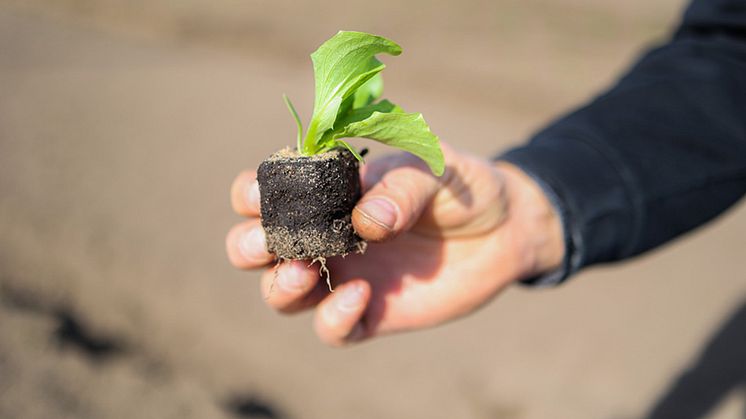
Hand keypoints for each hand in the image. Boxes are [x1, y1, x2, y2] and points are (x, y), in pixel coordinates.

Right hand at [226, 144, 563, 345]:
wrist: (505, 228)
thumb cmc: (460, 186)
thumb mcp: (434, 170)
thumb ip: (400, 188)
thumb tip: (366, 220)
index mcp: (328, 192)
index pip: (270, 192)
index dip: (252, 195)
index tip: (260, 198)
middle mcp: (325, 236)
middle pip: (257, 248)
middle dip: (249, 246)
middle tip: (269, 244)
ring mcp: (343, 275)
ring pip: (283, 293)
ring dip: (280, 287)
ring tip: (305, 274)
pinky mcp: (369, 313)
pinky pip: (333, 329)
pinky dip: (334, 318)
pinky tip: (361, 296)